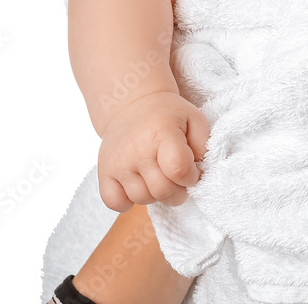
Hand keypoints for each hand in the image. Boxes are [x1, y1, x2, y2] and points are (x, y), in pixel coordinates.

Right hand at [97, 91, 209, 211]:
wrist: (132, 104)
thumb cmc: (167, 114)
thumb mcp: (193, 118)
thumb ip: (203, 144)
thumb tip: (197, 170)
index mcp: (163, 134)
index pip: (179, 170)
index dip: (191, 177)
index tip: (191, 172)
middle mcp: (138, 149)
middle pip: (162, 190)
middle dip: (178, 192)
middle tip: (178, 181)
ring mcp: (119, 162)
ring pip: (142, 199)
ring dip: (155, 195)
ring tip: (159, 178)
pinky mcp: (104, 172)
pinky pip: (114, 203)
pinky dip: (127, 202)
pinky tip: (138, 185)